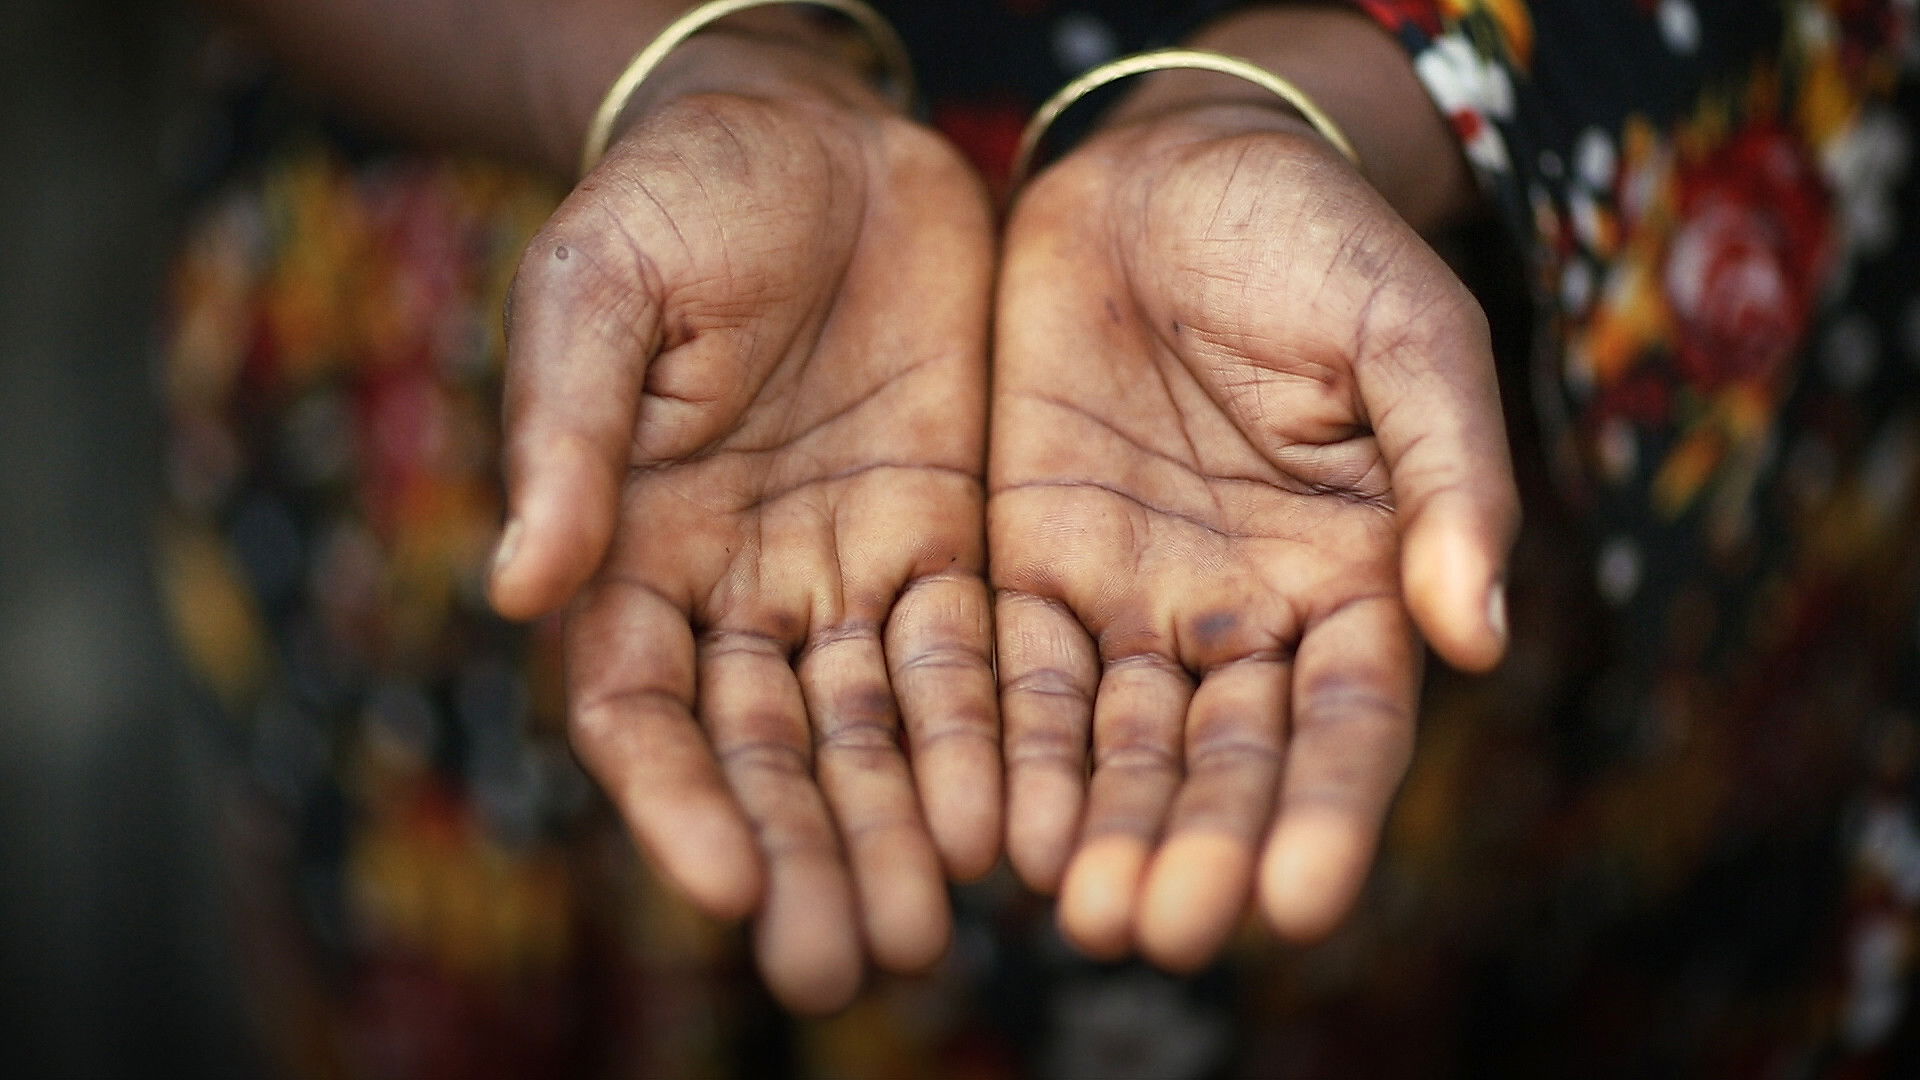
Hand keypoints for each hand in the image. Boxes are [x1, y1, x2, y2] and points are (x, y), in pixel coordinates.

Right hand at [489, 32, 998, 1011]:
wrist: (812, 133)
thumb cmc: (676, 198)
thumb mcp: (598, 290)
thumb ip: (568, 437)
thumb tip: (514, 588)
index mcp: (630, 545)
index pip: (642, 707)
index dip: (676, 799)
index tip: (725, 885)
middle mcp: (738, 587)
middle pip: (766, 751)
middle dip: (801, 854)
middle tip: (841, 963)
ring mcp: (847, 568)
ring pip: (874, 728)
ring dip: (901, 828)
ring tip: (937, 927)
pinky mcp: (947, 536)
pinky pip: (972, 656)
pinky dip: (990, 740)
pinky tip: (1019, 819)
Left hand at [990, 101, 1517, 970]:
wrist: (1162, 167)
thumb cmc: (1309, 236)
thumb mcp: (1405, 332)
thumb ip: (1449, 474)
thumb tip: (1480, 634)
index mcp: (1356, 577)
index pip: (1348, 725)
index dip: (1330, 815)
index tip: (1301, 903)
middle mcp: (1244, 616)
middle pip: (1226, 761)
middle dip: (1196, 848)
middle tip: (1160, 931)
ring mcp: (1135, 597)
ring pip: (1118, 742)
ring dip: (1098, 827)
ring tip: (1078, 909)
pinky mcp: (1033, 564)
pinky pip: (1019, 673)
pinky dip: (1009, 750)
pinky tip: (996, 823)